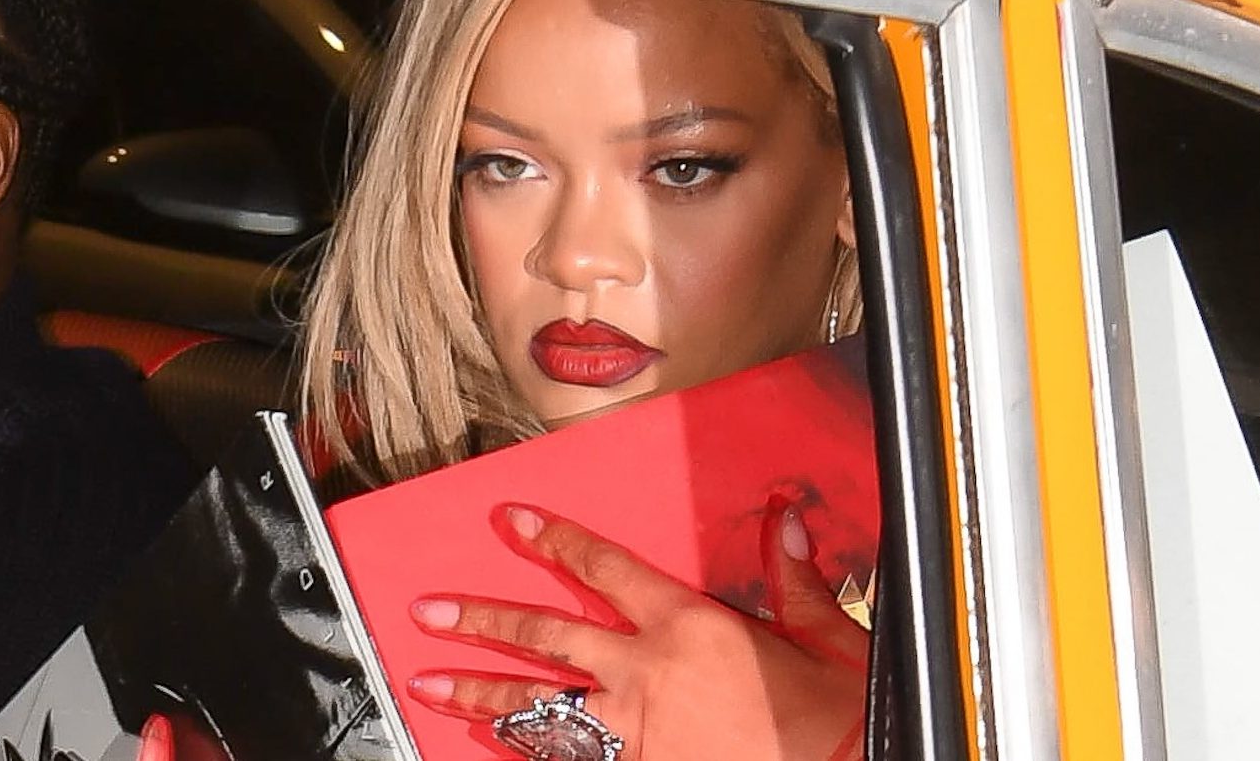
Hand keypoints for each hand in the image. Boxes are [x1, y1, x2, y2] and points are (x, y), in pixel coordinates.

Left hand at [406, 497, 868, 760]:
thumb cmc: (829, 712)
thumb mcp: (823, 634)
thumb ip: (794, 579)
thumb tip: (783, 524)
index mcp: (687, 624)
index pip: (607, 567)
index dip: (558, 541)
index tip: (516, 522)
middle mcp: (645, 670)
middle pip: (547, 636)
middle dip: (482, 621)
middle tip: (431, 612)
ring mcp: (632, 728)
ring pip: (538, 706)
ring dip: (479, 694)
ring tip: (430, 685)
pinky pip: (567, 759)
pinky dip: (529, 751)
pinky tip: (494, 746)